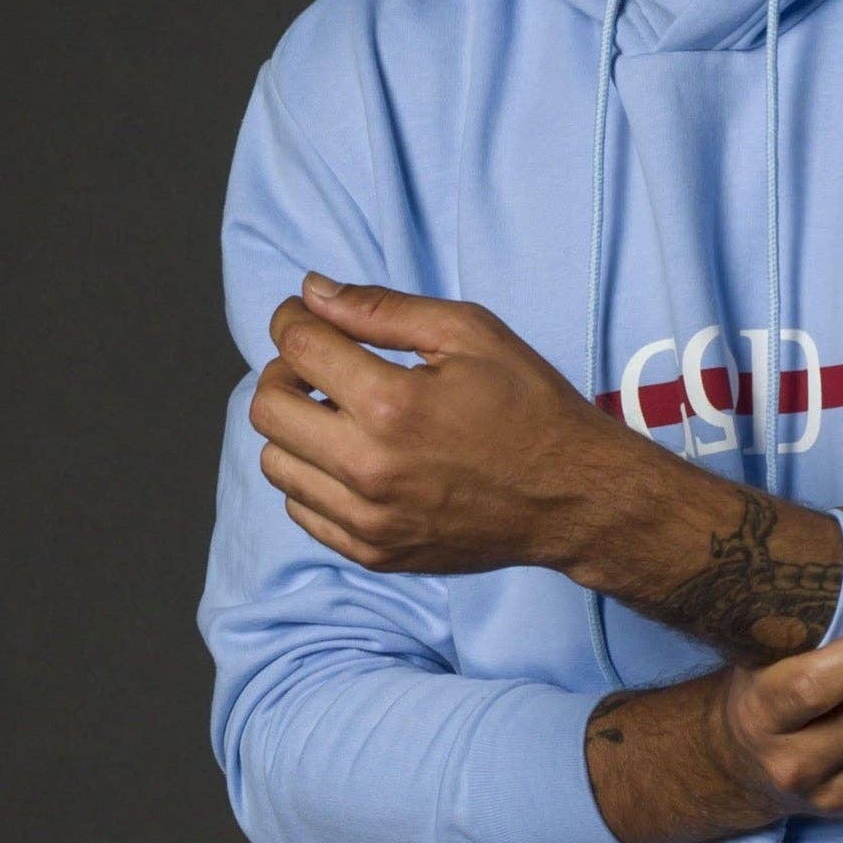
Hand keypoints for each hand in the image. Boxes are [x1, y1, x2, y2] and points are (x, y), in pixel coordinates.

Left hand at [251, 274, 636, 574]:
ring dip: (296, 428)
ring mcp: (368, 518)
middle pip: (268, 408)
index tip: (305, 315)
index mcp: (392, 405)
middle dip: (285, 372)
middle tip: (320, 365)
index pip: (298, 347)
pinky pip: (302, 511)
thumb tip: (312, 290)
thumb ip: (382, 309)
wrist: (573, 497)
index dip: (293, 318)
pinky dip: (312, 477)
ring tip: (340, 414)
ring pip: (276, 463)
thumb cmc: (528, 405)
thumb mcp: (470, 333)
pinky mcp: (373, 552)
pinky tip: (352, 458)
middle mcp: (369, 469)